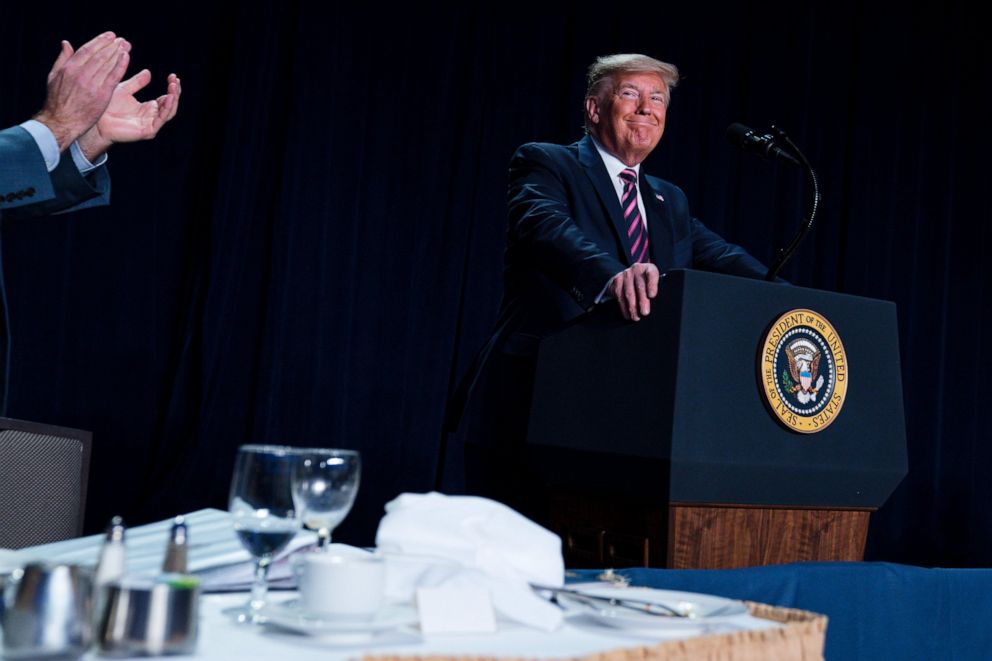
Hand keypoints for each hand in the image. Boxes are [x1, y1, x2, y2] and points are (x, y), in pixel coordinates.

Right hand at [34, 32, 131, 150]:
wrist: (61, 122)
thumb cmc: (56, 101)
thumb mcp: (54, 77)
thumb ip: (62, 59)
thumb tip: (66, 43)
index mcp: (69, 68)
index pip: (87, 50)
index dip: (99, 41)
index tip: (109, 36)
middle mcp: (81, 74)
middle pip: (99, 55)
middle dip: (111, 45)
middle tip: (121, 39)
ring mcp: (92, 84)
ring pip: (107, 64)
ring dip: (118, 53)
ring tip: (126, 45)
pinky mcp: (102, 95)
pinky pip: (114, 77)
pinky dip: (121, 65)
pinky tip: (126, 57)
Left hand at [77, 71, 181, 160]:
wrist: (97, 120)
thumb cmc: (107, 107)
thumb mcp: (124, 89)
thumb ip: (137, 82)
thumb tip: (148, 72)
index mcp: (148, 108)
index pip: (166, 99)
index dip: (171, 88)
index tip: (173, 76)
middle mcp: (152, 117)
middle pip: (171, 105)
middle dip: (175, 92)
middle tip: (175, 80)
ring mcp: (151, 125)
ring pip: (169, 112)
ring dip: (174, 99)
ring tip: (173, 86)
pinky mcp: (147, 131)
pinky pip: (161, 120)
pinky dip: (167, 108)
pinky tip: (169, 98)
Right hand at [607, 262, 659, 320]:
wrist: (627, 278)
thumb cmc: (645, 285)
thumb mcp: (653, 284)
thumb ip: (655, 291)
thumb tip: (660, 306)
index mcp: (649, 268)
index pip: (651, 274)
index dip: (652, 284)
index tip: (652, 296)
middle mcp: (637, 268)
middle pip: (640, 286)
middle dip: (642, 301)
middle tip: (645, 313)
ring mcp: (626, 274)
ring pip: (629, 292)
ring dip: (632, 307)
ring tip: (636, 317)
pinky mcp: (617, 280)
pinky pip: (620, 295)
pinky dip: (624, 307)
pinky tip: (628, 315)